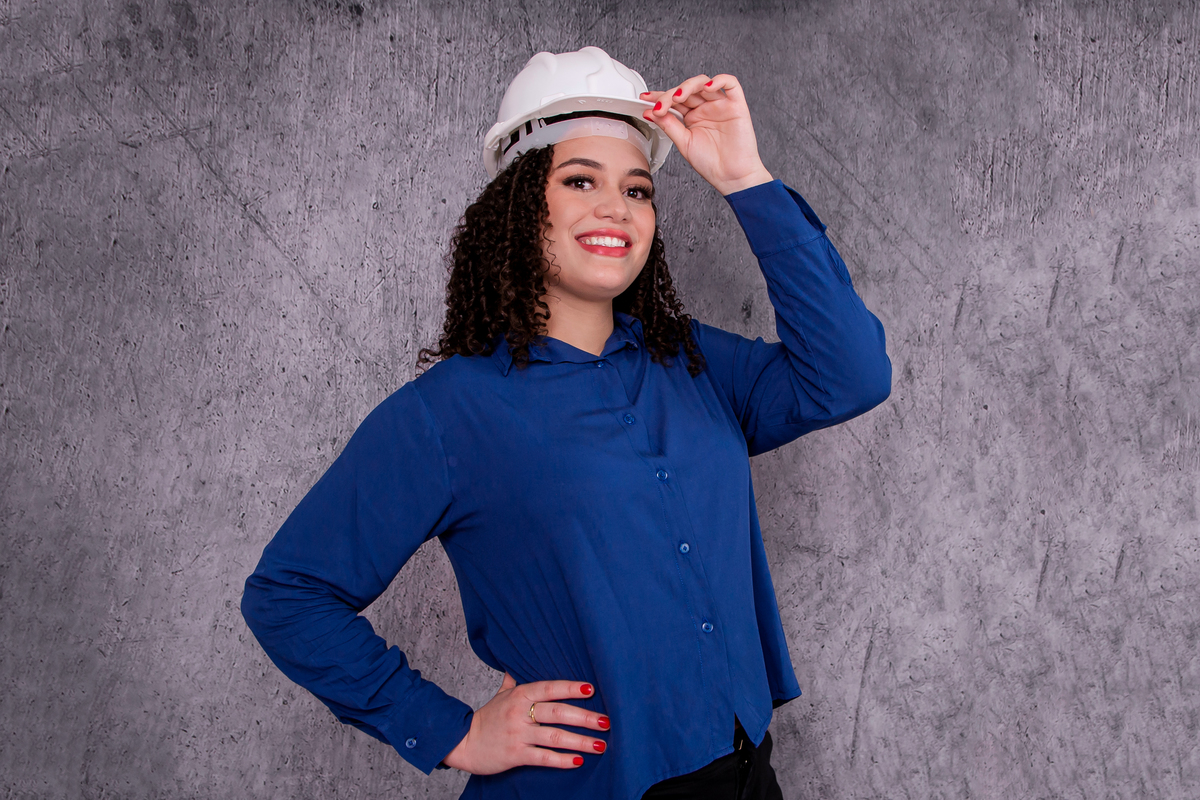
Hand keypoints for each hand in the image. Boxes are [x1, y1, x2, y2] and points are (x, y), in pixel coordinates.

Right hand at [441, 672, 609, 774]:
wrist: (463, 743)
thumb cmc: (486, 718)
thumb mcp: (500, 695)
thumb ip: (514, 680)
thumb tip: (519, 663)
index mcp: (519, 695)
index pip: (549, 688)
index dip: (570, 688)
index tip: (591, 689)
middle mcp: (519, 713)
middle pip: (557, 712)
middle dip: (584, 717)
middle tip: (606, 721)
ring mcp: (518, 734)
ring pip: (554, 737)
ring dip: (580, 741)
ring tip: (600, 744)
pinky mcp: (515, 755)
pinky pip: (543, 757)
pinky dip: (562, 760)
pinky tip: (578, 761)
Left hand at [640, 74, 773, 195]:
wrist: (731, 177)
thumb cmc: (711, 163)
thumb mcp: (684, 143)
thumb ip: (669, 126)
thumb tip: (651, 112)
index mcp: (692, 117)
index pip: (675, 100)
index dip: (660, 96)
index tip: (645, 99)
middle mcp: (706, 109)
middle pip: (687, 90)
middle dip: (671, 94)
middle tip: (660, 106)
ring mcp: (721, 105)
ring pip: (704, 83)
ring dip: (688, 86)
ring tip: (678, 97)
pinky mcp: (737, 106)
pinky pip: (731, 84)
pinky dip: (719, 80)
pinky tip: (707, 87)